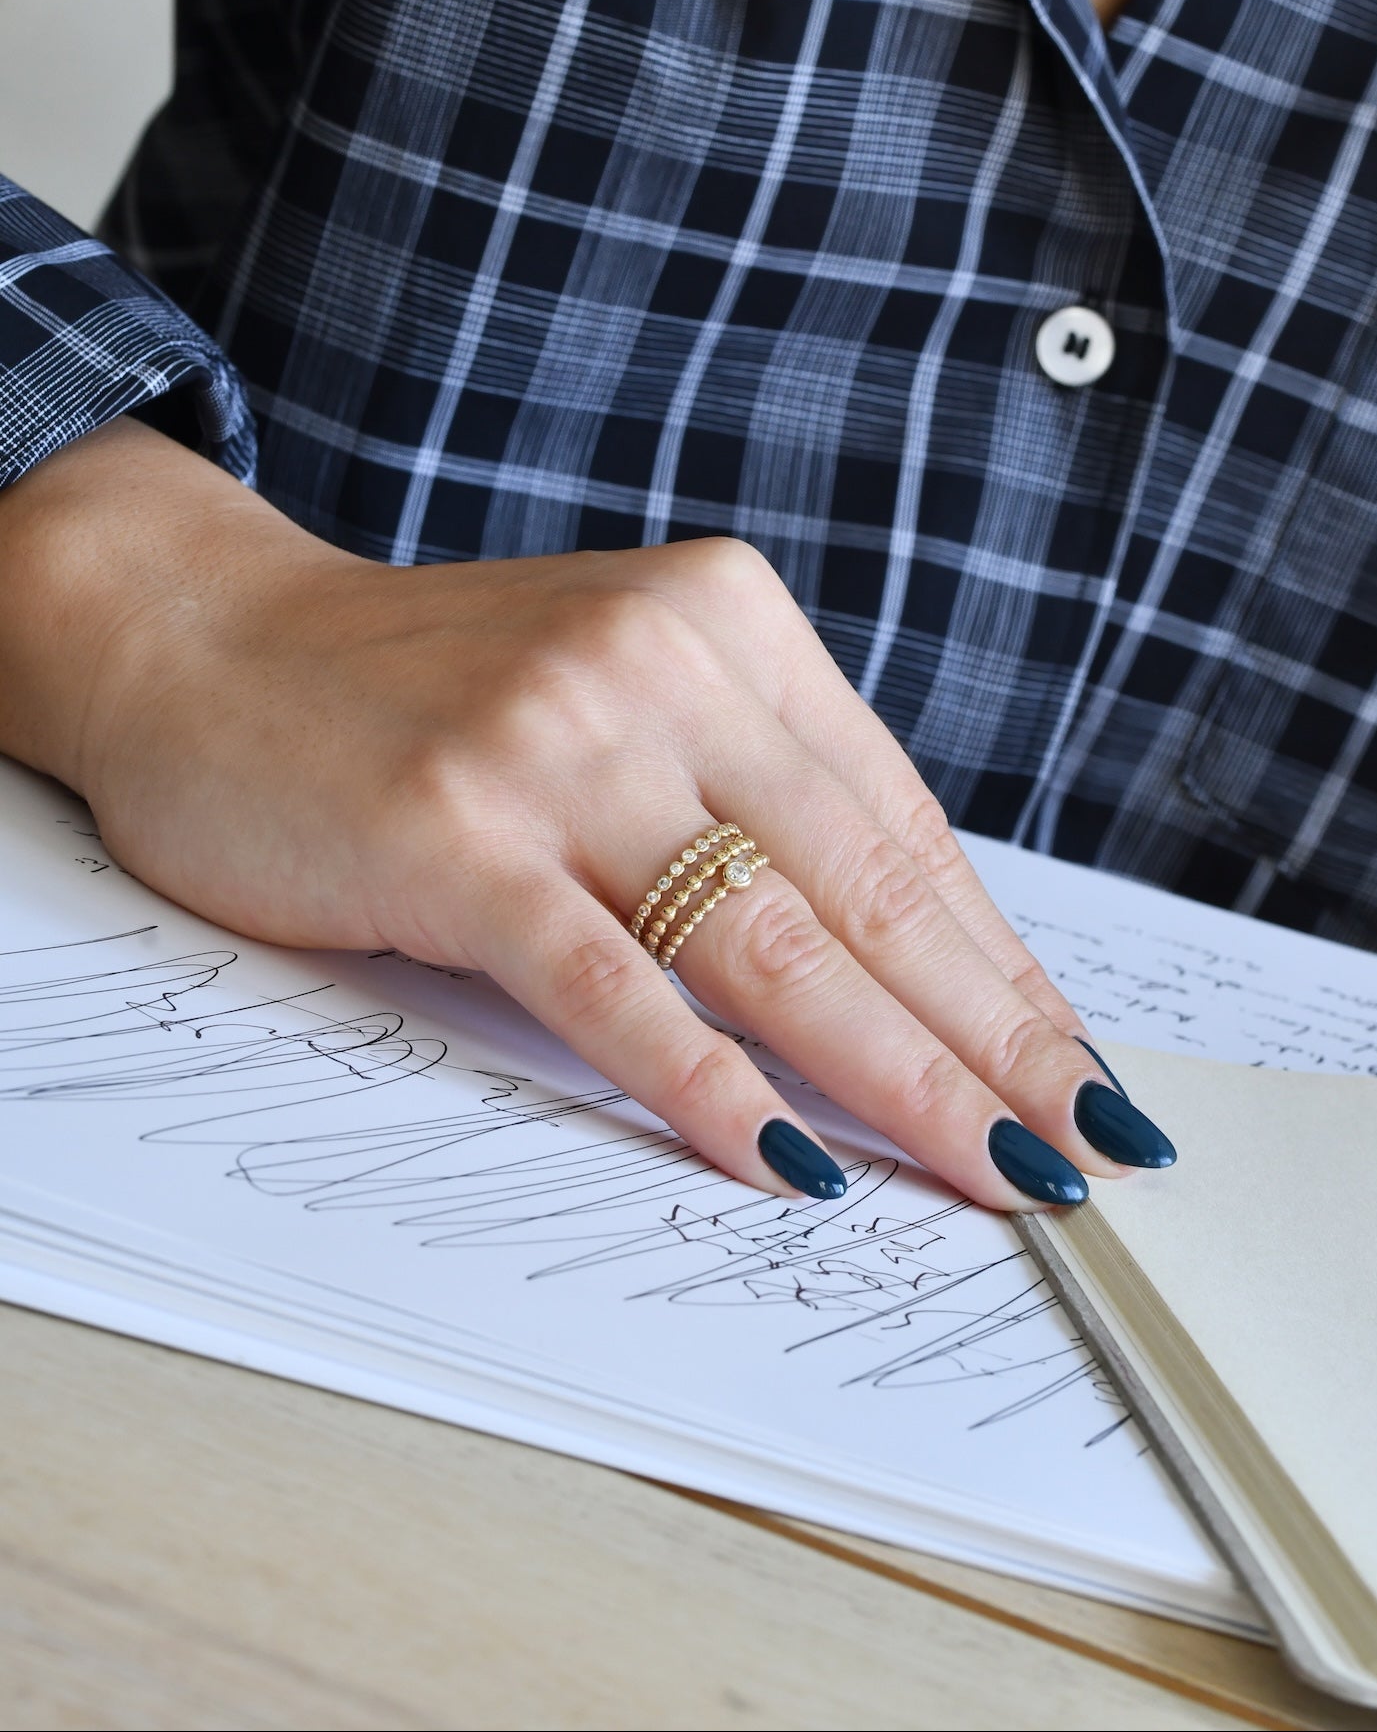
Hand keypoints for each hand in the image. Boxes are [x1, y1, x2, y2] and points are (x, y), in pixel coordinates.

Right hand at [0, 419, 1162, 1208]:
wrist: (210, 642)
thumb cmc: (431, 696)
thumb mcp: (621, 694)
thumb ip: (746, 795)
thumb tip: (898, 970)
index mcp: (726, 621)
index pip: (899, 823)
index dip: (996, 961)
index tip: (1071, 1064)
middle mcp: (660, 663)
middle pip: (863, 885)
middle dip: (988, 1035)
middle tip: (1079, 1146)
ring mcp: (555, 745)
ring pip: (766, 939)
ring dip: (896, 1075)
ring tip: (991, 1171)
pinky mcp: (453, 832)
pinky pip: (610, 984)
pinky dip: (707, 1083)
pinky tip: (789, 1160)